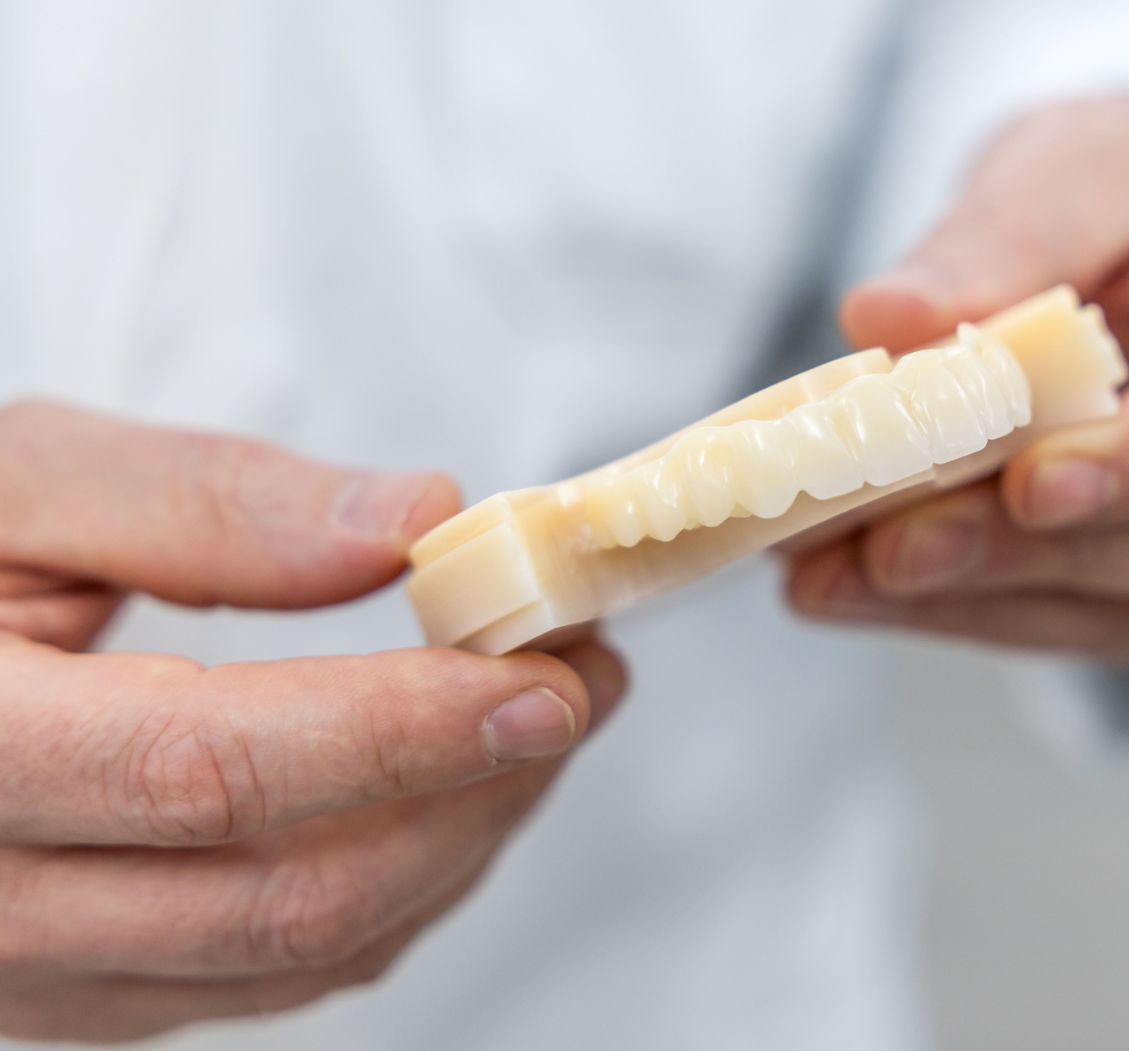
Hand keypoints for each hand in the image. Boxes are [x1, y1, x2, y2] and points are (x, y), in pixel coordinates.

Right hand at [0, 402, 625, 1041]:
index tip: (545, 676)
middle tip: (577, 679)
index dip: (400, 731)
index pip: (208, 771)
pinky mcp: (82, 989)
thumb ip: (202, 501)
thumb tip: (414, 522)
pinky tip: (447, 792)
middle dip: (472, 791)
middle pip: (286, 898)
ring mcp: (32, 973)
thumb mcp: (18, 481)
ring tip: (537, 721)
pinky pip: (271, 974)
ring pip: (300, 954)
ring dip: (457, 842)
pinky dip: (394, 887)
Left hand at [789, 98, 1128, 661]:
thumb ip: (1008, 235)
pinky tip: (858, 585)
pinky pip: (1087, 626)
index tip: (1033, 479)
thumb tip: (889, 320)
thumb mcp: (1089, 164)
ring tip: (834, 570)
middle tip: (886, 544)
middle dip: (1041, 550)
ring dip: (980, 594)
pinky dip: (964, 610)